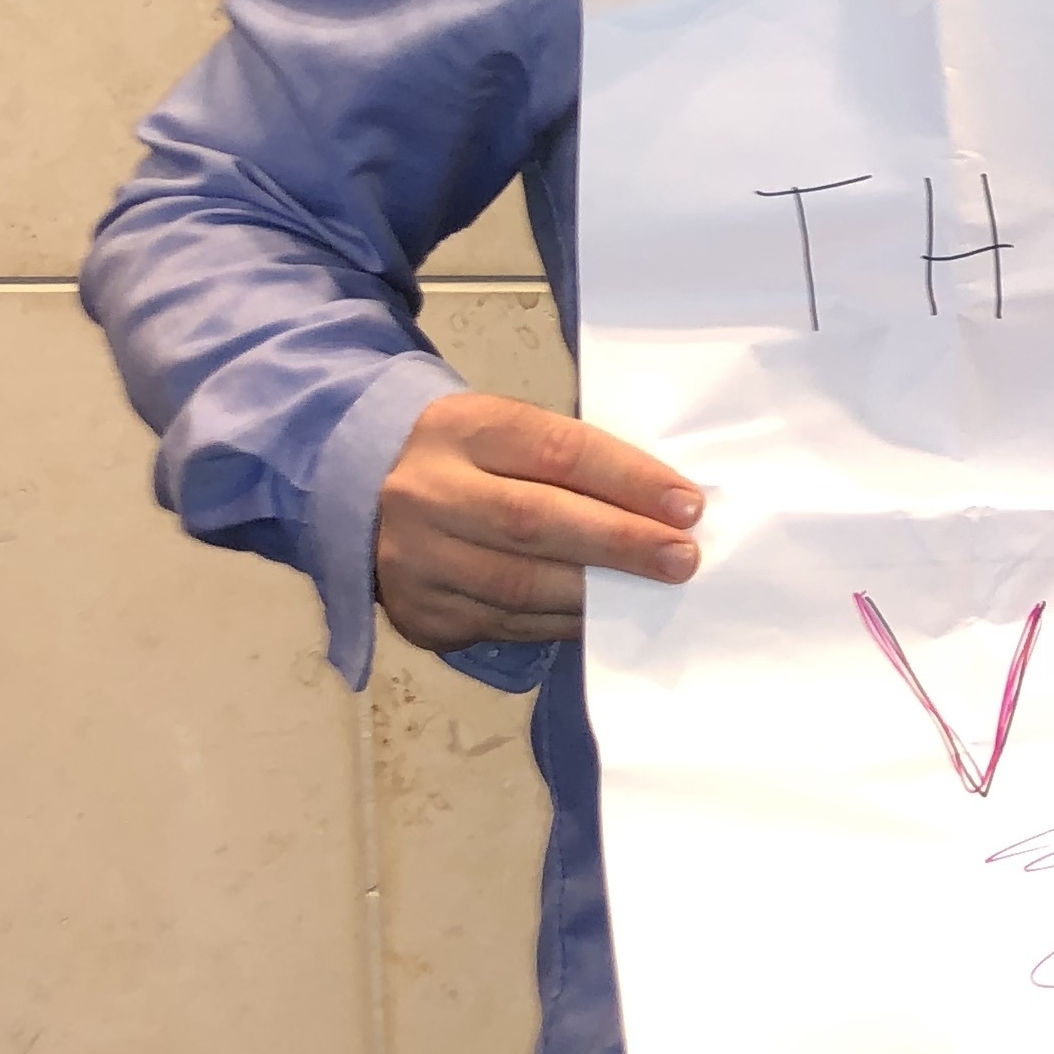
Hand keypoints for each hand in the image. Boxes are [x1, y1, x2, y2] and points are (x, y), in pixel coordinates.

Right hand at [374, 392, 702, 653]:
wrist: (366, 491)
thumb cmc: (472, 458)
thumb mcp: (509, 432)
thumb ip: (575, 462)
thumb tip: (664, 510)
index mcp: (463, 429)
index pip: (557, 451)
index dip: (628, 480)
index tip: (687, 506)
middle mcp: (427, 492)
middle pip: (534, 521)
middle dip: (619, 543)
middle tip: (682, 559)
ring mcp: (414, 559)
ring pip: (518, 585)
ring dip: (597, 594)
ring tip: (652, 592)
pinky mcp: (419, 612)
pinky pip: (505, 624)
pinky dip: (562, 623)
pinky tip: (603, 617)